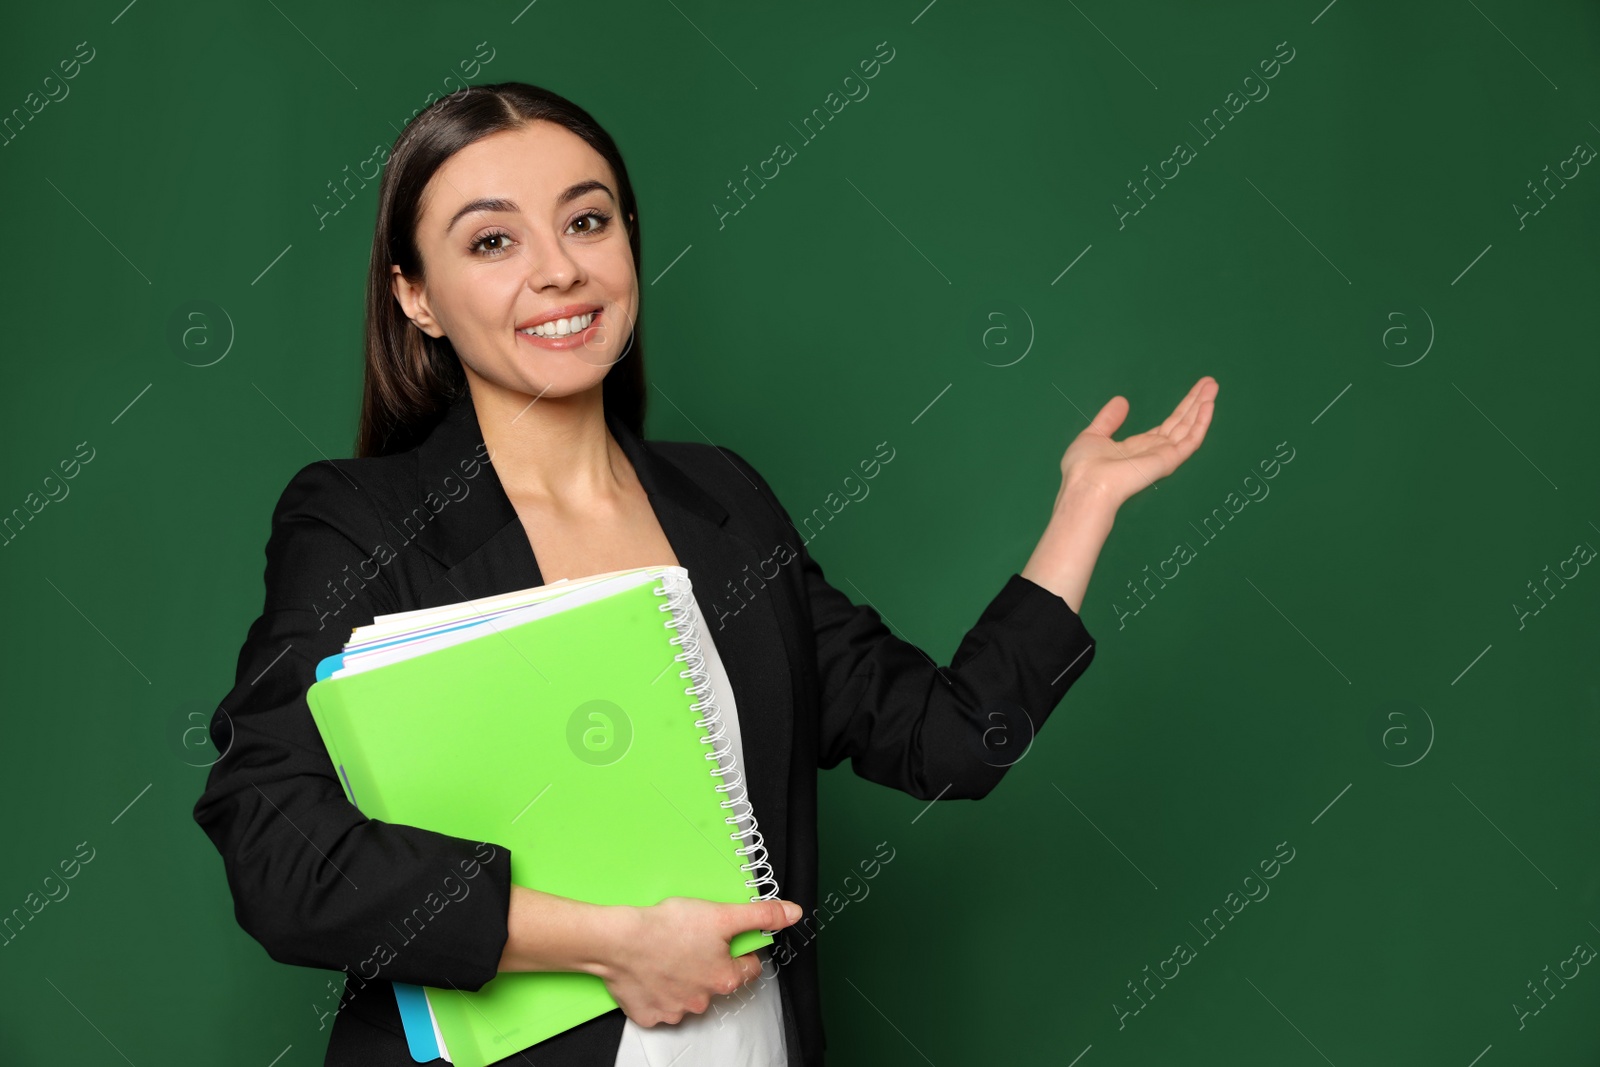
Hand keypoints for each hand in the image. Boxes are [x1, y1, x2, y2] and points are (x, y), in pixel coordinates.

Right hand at [599, 896, 801, 1026]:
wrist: (618, 941)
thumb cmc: (666, 927)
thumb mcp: (721, 914)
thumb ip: (761, 915)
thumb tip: (792, 913)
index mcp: (724, 979)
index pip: (748, 967)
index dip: (739, 948)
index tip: (723, 937)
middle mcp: (702, 1001)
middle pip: (716, 981)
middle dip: (708, 963)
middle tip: (691, 942)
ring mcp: (674, 1010)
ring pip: (688, 994)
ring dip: (682, 977)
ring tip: (667, 953)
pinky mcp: (649, 1014)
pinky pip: (659, 1004)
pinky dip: (657, 989)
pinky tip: (651, 970)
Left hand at [1059, 376, 1217, 507]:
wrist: (1086, 484)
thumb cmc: (1084, 466)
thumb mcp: (1094, 434)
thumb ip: (1109, 419)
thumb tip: (1121, 400)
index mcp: (1139, 446)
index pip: (1168, 424)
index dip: (1182, 407)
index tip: (1195, 389)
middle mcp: (1155, 451)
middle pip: (1182, 423)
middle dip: (1196, 402)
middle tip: (1211, 382)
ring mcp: (1163, 456)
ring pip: (1189, 428)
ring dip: (1203, 406)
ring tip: (1213, 386)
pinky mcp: (1168, 460)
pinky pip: (1191, 440)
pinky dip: (1202, 422)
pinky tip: (1209, 404)